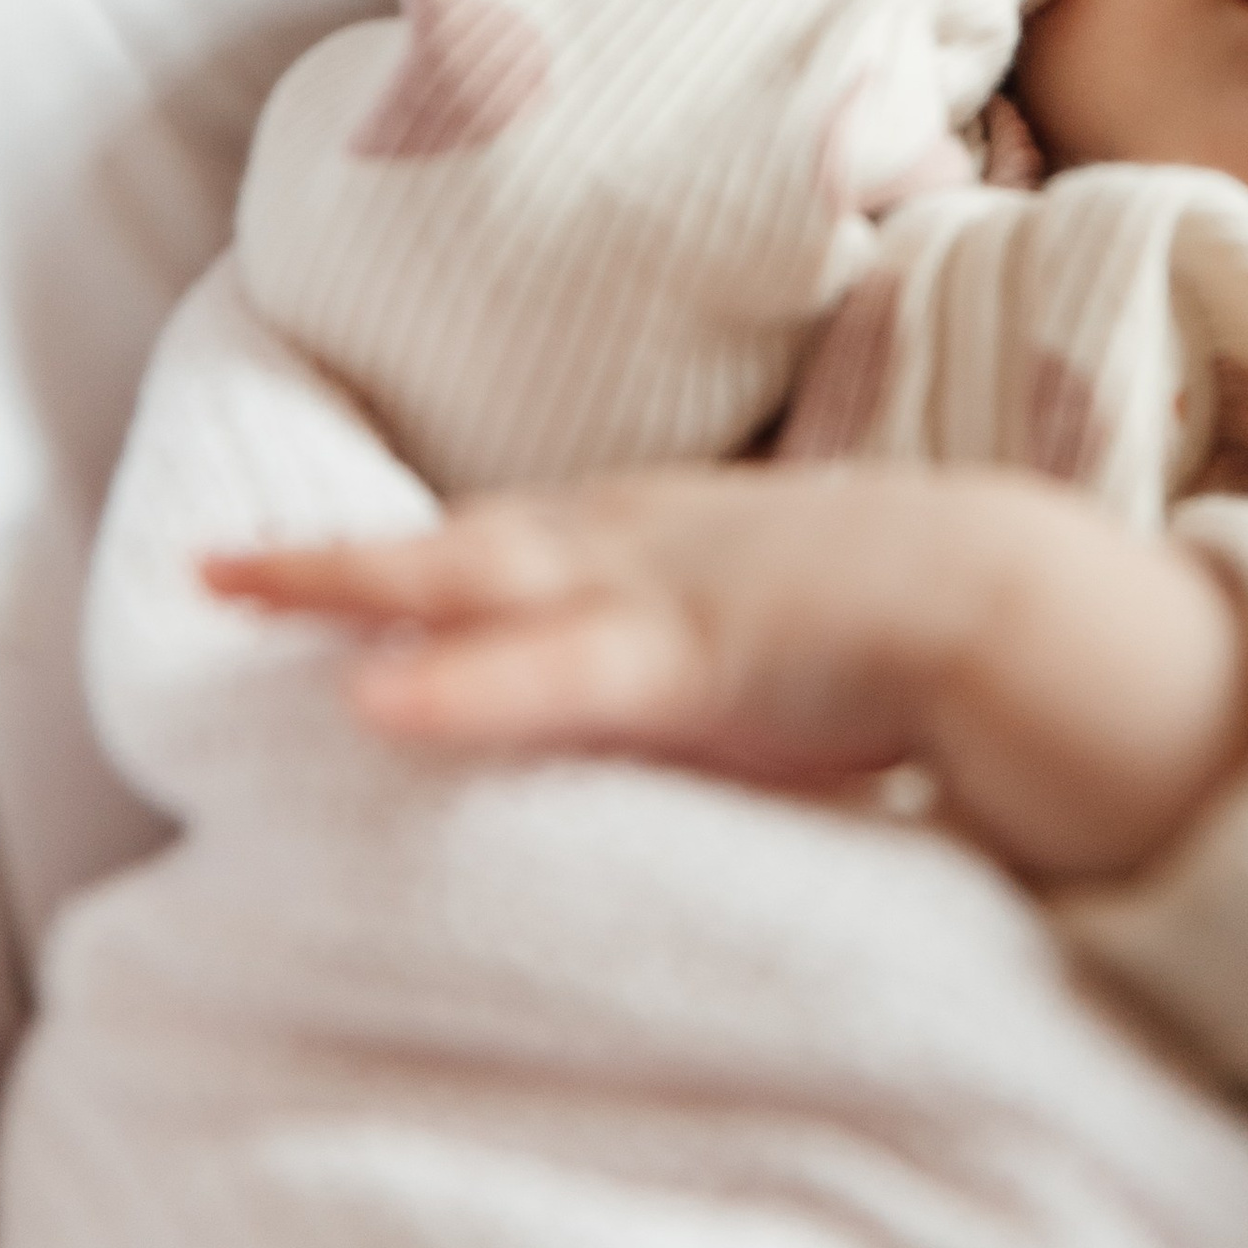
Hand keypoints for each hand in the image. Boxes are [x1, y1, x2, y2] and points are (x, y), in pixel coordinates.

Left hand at [210, 459, 1247, 885]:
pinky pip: (560, 673)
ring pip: (486, 583)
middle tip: (218, 572)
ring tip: (248, 596)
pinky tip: (379, 703)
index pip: (522, 541)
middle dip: (343, 564)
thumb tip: (685, 706)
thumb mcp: (795, 634)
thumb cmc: (927, 630)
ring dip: (366, 590)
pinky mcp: (694, 659)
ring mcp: (663, 593)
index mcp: (677, 541)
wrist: (1029, 608)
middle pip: (471, 547)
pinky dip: (469, 684)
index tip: (312, 571)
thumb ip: (721, 663)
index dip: (416, 556)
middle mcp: (650, 544)